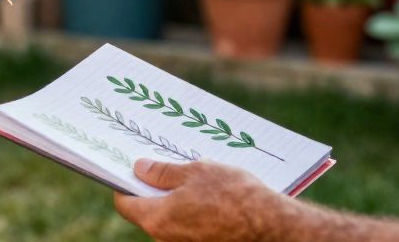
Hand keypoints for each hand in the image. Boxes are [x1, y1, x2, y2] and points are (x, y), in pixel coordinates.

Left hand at [114, 159, 287, 241]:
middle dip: (154, 189)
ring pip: (171, 218)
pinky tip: (210, 195)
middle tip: (165, 165)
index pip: (125, 203)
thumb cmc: (234, 196)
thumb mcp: (196, 172)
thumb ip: (163, 172)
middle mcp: (166, 239)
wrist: (273, 227)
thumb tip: (140, 168)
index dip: (125, 183)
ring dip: (177, 199)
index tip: (130, 168)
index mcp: (158, 219)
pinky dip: (193, 211)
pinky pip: (189, 227)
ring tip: (195, 177)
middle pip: (148, 211)